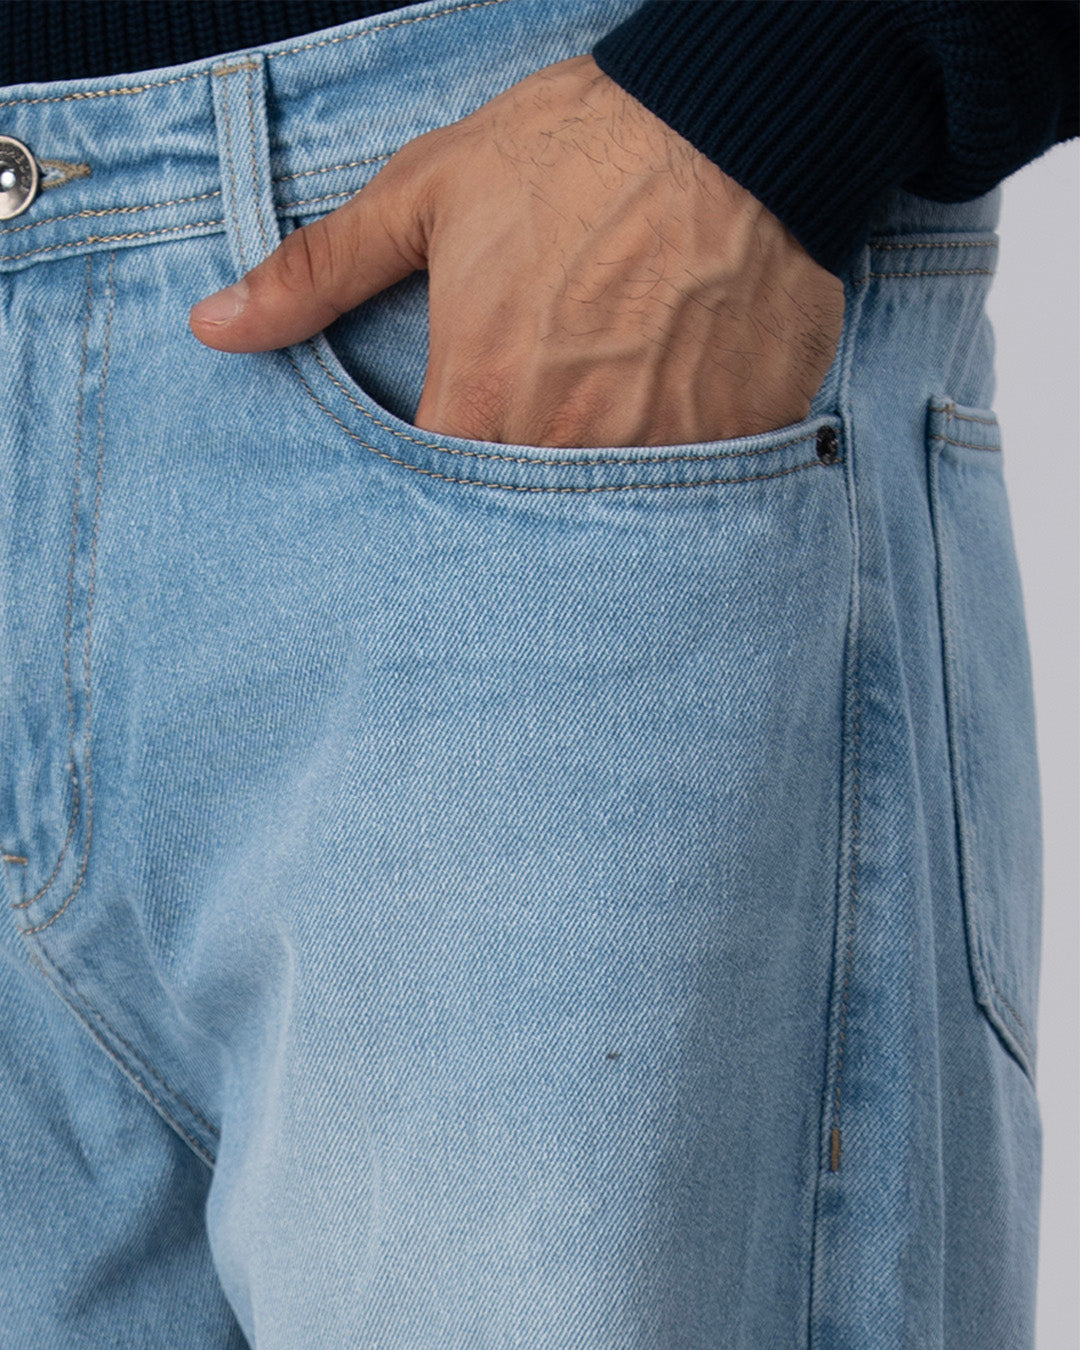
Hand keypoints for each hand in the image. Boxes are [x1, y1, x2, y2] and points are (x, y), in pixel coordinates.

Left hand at [189, 55, 844, 447]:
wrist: (734, 122)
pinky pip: (698, 488)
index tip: (458, 446)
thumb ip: (316, 274)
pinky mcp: (738, 443)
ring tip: (613, 404)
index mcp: (478, 401)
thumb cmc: (573, 151)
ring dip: (599, 478)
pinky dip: (682, 461)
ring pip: (607, 512)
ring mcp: (657, 455)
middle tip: (544, 416)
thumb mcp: (426, 195)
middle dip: (520, 483)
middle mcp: (561, 448)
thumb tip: (214, 328)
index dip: (438, 483)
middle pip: (519, 517)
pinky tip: (679, 400)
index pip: (432, 500)